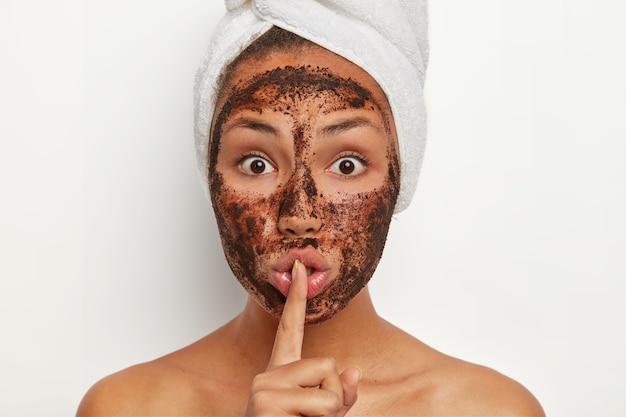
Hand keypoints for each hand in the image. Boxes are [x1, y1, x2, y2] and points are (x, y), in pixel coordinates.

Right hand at [246, 260, 359, 416]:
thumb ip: (339, 395)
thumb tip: (352, 373)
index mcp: (280, 377)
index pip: (290, 330)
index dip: (297, 299)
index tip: (302, 268)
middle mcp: (267, 378)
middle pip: (329, 365)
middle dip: (335, 399)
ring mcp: (264, 389)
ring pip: (331, 387)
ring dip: (332, 416)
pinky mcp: (266, 402)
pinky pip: (325, 405)